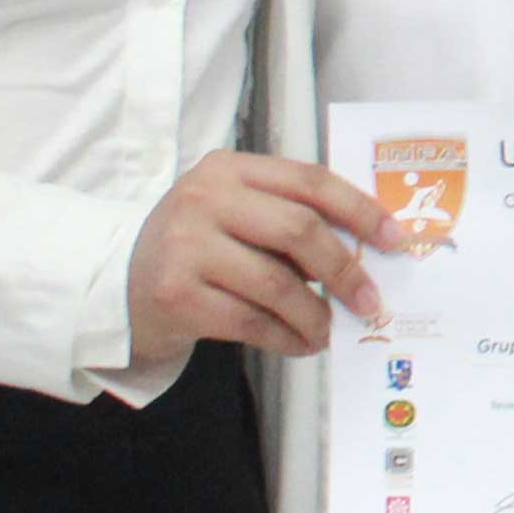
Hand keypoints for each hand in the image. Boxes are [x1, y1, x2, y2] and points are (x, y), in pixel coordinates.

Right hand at [128, 151, 393, 357]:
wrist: (118, 282)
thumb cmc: (196, 246)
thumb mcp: (235, 212)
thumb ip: (288, 218)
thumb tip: (365, 254)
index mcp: (229, 168)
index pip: (310, 181)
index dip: (360, 211)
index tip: (395, 240)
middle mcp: (205, 199)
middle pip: (299, 230)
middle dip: (345, 270)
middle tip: (371, 302)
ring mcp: (185, 246)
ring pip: (277, 284)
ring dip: (315, 314)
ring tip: (330, 330)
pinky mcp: (176, 295)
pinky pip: (251, 321)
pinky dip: (286, 337)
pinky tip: (301, 344)